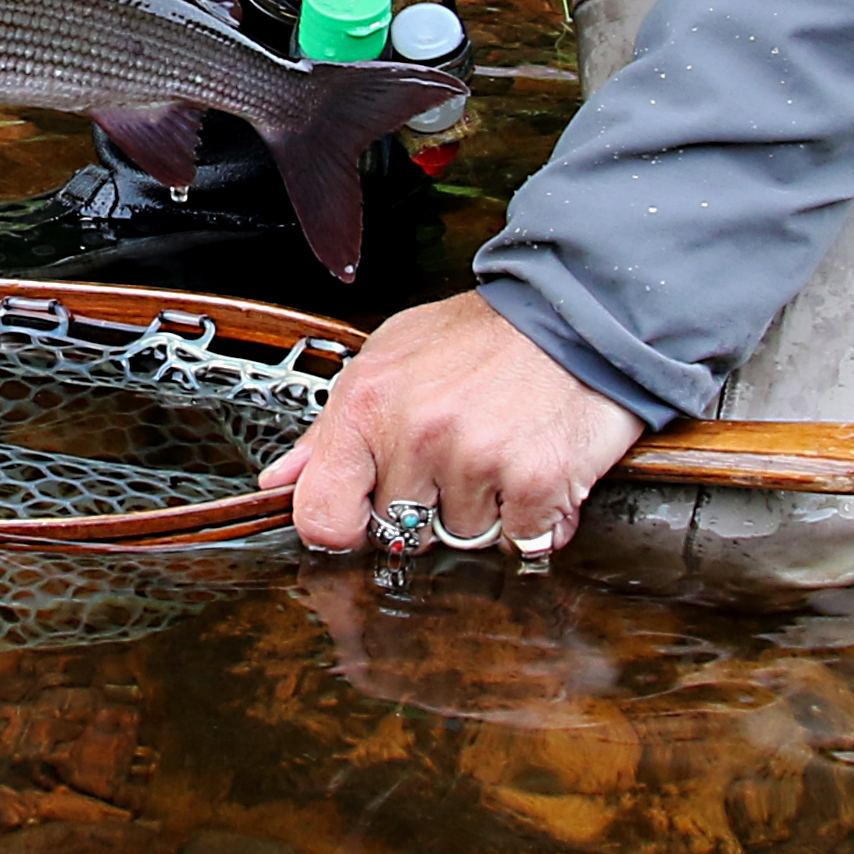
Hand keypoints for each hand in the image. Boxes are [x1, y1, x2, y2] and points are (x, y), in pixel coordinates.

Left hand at [263, 291, 645, 558]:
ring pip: (462, 539)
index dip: (343, 528)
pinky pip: (520, 540)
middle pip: (398, 533)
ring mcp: (476, 461)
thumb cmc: (479, 338)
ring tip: (497, 451)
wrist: (572, 313)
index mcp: (367, 405)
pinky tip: (532, 469)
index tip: (365, 517)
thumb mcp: (389, 359)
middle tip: (455, 455)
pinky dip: (532, 518)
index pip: (321, 516)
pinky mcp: (536, 482)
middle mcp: (416, 435)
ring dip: (483, 511)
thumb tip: (281, 481)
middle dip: (426, 507)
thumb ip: (330, 430)